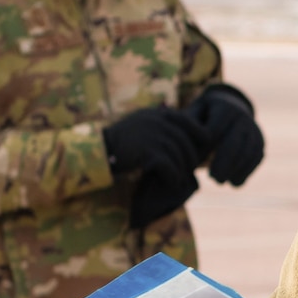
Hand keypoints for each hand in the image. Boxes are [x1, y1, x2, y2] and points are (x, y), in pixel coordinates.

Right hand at [103, 105, 208, 227]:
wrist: (96, 152)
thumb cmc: (120, 144)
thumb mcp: (141, 127)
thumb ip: (161, 127)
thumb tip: (187, 138)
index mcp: (157, 114)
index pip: (188, 122)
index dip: (200, 136)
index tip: (201, 150)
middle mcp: (157, 121)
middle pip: (186, 143)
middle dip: (190, 159)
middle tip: (189, 172)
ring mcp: (153, 135)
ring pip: (180, 157)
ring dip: (181, 171)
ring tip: (179, 180)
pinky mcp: (148, 151)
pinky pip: (171, 167)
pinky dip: (173, 178)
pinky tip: (171, 183)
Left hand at [186, 83, 265, 185]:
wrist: (229, 108)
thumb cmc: (203, 116)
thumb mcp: (193, 115)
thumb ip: (187, 128)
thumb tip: (182, 146)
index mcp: (224, 107)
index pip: (214, 132)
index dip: (203, 149)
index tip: (192, 162)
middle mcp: (243, 116)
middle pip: (234, 143)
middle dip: (223, 163)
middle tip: (213, 179)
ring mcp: (254, 129)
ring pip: (248, 152)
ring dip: (235, 170)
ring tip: (221, 182)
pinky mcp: (260, 141)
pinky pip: (256, 158)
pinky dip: (246, 172)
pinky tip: (234, 183)